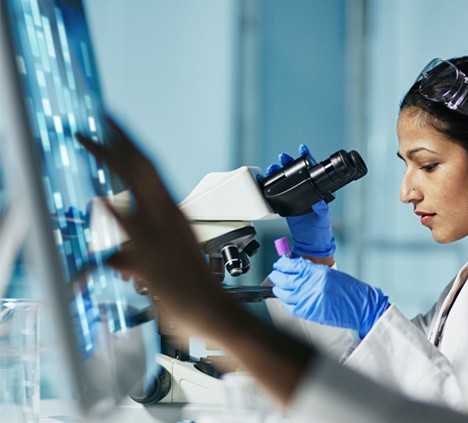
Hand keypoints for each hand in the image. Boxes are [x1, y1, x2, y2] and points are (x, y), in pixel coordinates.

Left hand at [75, 117, 236, 335]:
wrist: (212, 311)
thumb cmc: (193, 288)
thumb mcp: (163, 263)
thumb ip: (134, 255)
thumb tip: (110, 258)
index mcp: (173, 213)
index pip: (149, 170)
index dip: (130, 145)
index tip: (113, 125)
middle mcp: (168, 217)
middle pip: (141, 169)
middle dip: (117, 142)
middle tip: (97, 120)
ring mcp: (160, 234)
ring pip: (135, 187)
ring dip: (110, 161)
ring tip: (88, 140)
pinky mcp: (152, 257)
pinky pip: (130, 233)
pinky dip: (115, 215)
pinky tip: (100, 200)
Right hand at [264, 145, 334, 257]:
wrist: (310, 244)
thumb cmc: (321, 230)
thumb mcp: (324, 218)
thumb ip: (322, 209)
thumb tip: (319, 201)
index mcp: (317, 191)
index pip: (313, 172)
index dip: (308, 159)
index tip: (303, 150)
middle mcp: (306, 192)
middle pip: (296, 173)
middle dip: (289, 163)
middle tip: (283, 157)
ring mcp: (295, 198)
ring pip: (286, 181)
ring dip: (279, 173)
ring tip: (273, 167)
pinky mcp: (285, 205)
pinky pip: (278, 193)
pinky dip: (272, 186)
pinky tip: (267, 181)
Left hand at [269, 256, 388, 337]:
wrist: (361, 306)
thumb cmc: (349, 290)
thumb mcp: (330, 274)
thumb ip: (311, 271)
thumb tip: (295, 267)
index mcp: (317, 272)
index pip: (291, 265)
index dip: (282, 264)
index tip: (279, 264)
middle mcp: (310, 285)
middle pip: (283, 279)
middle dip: (277, 275)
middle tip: (276, 274)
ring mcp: (308, 299)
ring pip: (283, 293)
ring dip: (279, 289)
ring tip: (278, 286)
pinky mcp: (308, 312)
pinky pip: (290, 306)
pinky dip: (286, 301)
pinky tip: (286, 298)